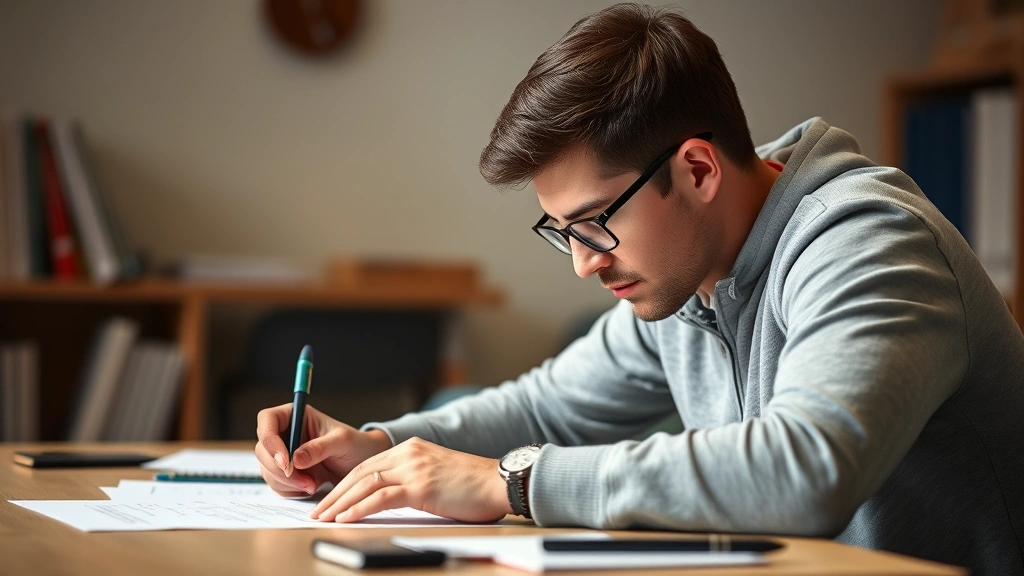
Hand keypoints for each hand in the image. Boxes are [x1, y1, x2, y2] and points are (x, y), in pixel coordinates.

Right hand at [255, 403, 392, 496]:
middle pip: (262, 448)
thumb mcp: (342, 442)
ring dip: (287, 482)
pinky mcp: (285, 472)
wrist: (361, 464)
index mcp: (295, 415)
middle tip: (304, 479)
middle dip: (280, 469)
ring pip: (267, 469)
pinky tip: (310, 486)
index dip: (269, 440)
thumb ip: (320, 447)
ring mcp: (283, 453)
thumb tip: (295, 458)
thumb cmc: (355, 445)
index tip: (285, 461)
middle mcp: (285, 433)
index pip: (267, 420)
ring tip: (313, 484)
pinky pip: (276, 484)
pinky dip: (290, 490)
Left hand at [309, 437, 512, 523]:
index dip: (345, 483)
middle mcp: (409, 453)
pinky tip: (345, 518)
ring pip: (366, 483)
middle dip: (336, 493)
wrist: (500, 482)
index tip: (330, 499)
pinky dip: (359, 508)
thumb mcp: (438, 476)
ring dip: (340, 502)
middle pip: (361, 472)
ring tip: (323, 517)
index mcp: (412, 449)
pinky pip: (381, 497)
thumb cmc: (475, 486)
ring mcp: (414, 467)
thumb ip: (414, 480)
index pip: (368, 465)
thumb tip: (391, 499)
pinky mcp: (421, 485)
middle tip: (317, 510)